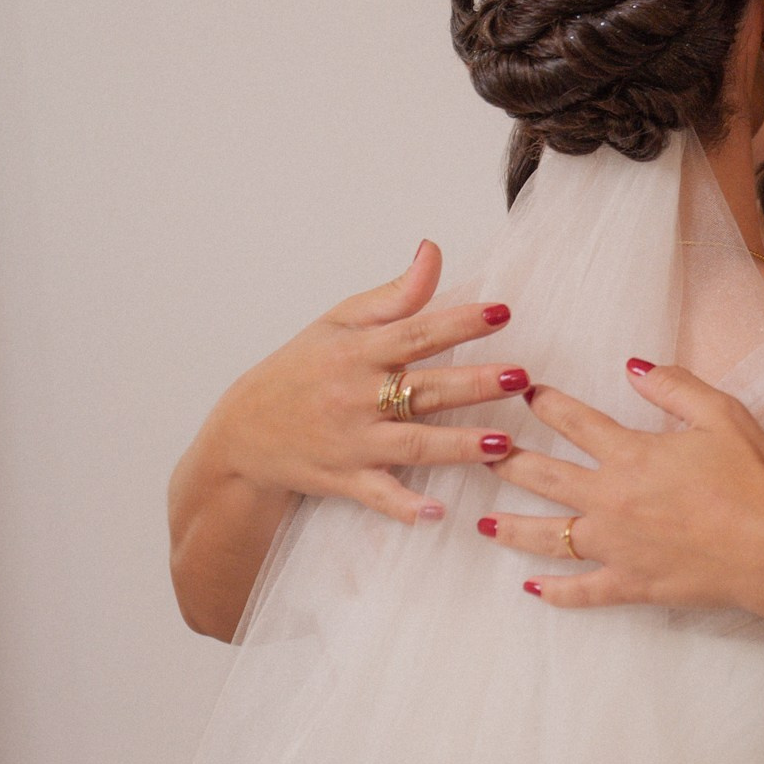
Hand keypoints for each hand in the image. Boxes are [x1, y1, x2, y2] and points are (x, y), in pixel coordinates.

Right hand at [203, 240, 526, 523]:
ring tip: (502, 444)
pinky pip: (377, 495)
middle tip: (520, 377)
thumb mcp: (338, 324)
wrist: (243, 433)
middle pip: (422, 388)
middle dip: (473, 384)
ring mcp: (351, 441)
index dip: (458, 323)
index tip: (503, 313)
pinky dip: (403, 506)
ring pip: (410, 444)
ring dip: (456, 446)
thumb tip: (434, 251)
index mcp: (357, 352)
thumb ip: (395, 295)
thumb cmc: (301, 370)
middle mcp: (355, 396)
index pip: (415, 333)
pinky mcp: (344, 479)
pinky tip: (436, 513)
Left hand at [482, 359, 763, 626]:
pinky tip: (532, 589)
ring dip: (511, 526)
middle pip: (543, 477)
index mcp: (632, 454)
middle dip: (507, 461)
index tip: (526, 393)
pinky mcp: (630, 584)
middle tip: (480, 452)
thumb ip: (674, 386)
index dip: (546, 403)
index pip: (574, 421)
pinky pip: (581, 592)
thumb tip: (634, 365)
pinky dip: (554, 593)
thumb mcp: (723, 415)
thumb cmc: (755, 479)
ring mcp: (615, 546)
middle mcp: (610, 499)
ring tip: (483, 521)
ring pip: (546, 536)